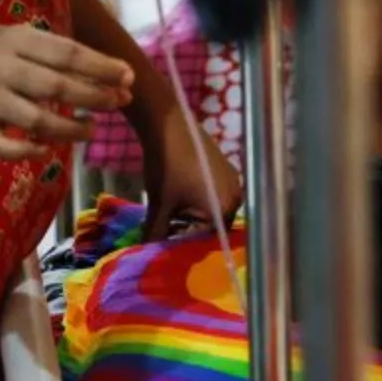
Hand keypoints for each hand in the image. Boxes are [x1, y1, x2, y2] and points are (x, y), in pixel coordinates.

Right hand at [0, 25, 132, 160]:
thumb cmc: (3, 52)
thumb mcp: (28, 39)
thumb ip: (65, 56)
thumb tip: (118, 78)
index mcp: (18, 40)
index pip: (67, 54)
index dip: (101, 67)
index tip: (128, 77)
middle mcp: (0, 68)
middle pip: (54, 86)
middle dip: (93, 96)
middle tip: (120, 102)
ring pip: (34, 120)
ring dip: (69, 128)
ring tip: (92, 129)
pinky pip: (0, 146)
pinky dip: (25, 152)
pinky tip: (46, 149)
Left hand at [143, 99, 242, 238]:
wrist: (168, 125)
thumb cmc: (165, 166)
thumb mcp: (159, 205)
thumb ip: (155, 235)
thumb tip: (145, 255)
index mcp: (223, 210)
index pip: (205, 242)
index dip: (183, 247)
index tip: (164, 247)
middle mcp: (236, 199)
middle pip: (211, 228)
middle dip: (189, 233)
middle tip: (166, 233)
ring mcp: (234, 183)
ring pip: (213, 213)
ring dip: (193, 218)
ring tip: (171, 216)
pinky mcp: (227, 171)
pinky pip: (216, 197)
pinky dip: (200, 202)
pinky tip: (181, 198)